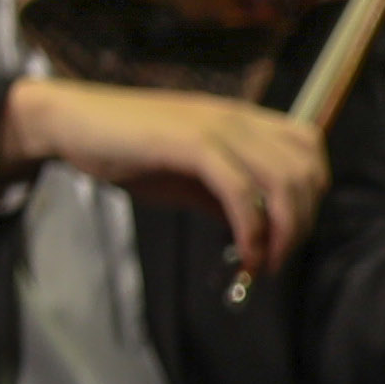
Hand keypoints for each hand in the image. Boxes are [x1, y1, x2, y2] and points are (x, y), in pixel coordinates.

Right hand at [6, 76, 330, 274]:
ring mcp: (219, 127)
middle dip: (303, 223)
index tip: (290, 233)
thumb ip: (227, 197)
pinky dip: (253, 229)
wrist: (71, 123)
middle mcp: (240, 118)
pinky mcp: (192, 142)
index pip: (309, 149)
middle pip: (306, 170)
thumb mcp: (189, 176)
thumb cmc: (128, 149)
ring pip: (285, 180)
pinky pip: (243, 191)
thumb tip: (260, 231)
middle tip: (276, 260)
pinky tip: (244, 255)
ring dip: (284, 233)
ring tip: (261, 265)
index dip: (313, 194)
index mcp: (243, 120)